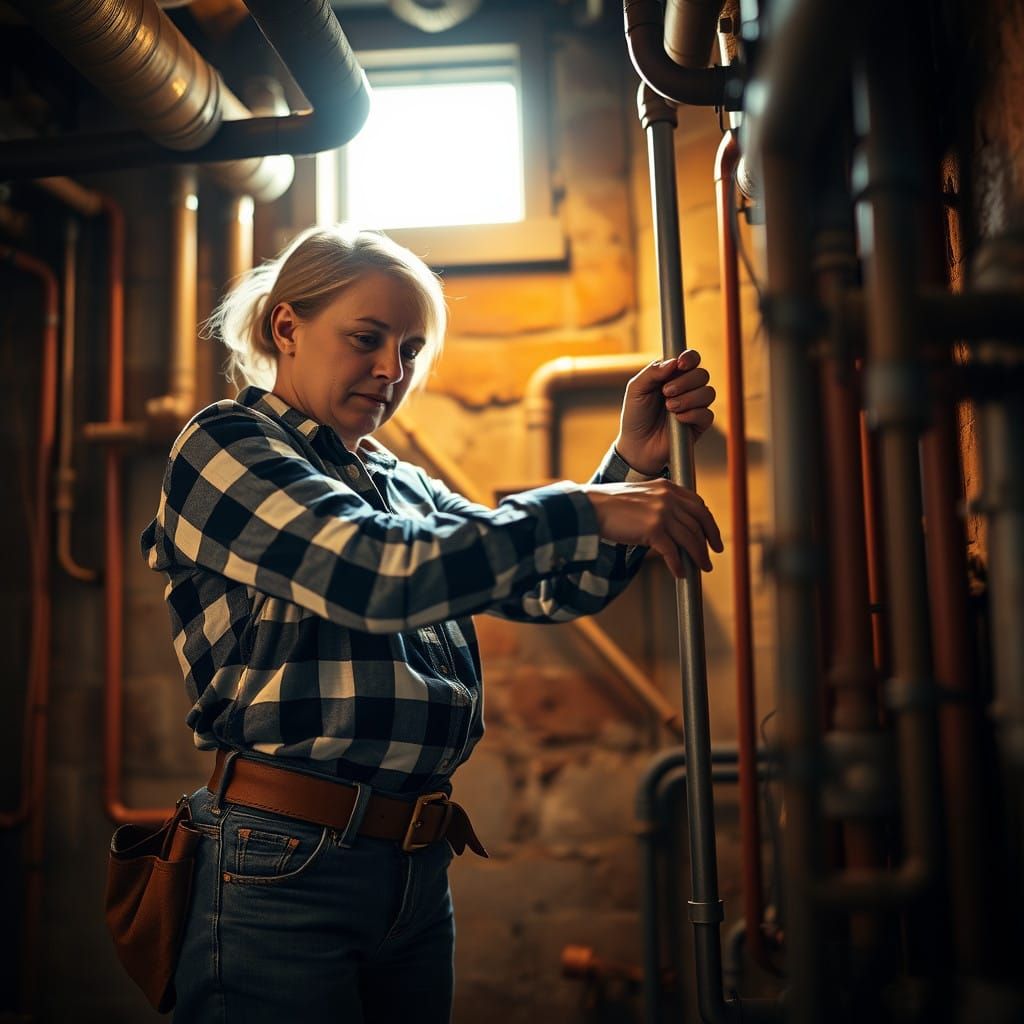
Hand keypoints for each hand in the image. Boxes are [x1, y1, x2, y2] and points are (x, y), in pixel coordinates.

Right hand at [582, 478, 722, 576]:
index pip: (698, 505)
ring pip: (690, 538)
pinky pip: (673, 551)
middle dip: (708, 542)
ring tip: (701, 568)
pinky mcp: (654, 529)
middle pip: (698, 522)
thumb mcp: (641, 495)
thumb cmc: (610, 505)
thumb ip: (659, 504)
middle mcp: (668, 497)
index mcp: (667, 487)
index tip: (711, 536)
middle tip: (712, 556)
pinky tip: (680, 573)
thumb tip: (673, 527)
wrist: (591, 508)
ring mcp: (662, 512)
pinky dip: (678, 564)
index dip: (708, 523)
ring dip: (698, 556)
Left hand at [614, 350, 715, 475]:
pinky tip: (678, 419)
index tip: (680, 364)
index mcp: (672, 376)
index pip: (691, 359)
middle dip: (685, 381)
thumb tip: (673, 361)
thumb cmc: (635, 415)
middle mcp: (687, 388)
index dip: (690, 358)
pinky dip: (692, 414)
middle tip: (666, 392)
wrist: (636, 445)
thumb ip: (652, 373)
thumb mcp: (636, 390)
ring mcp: (695, 406)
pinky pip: (707, 414)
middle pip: (702, 374)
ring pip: (708, 393)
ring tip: (669, 407)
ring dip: (689, 398)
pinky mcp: (699, 424)